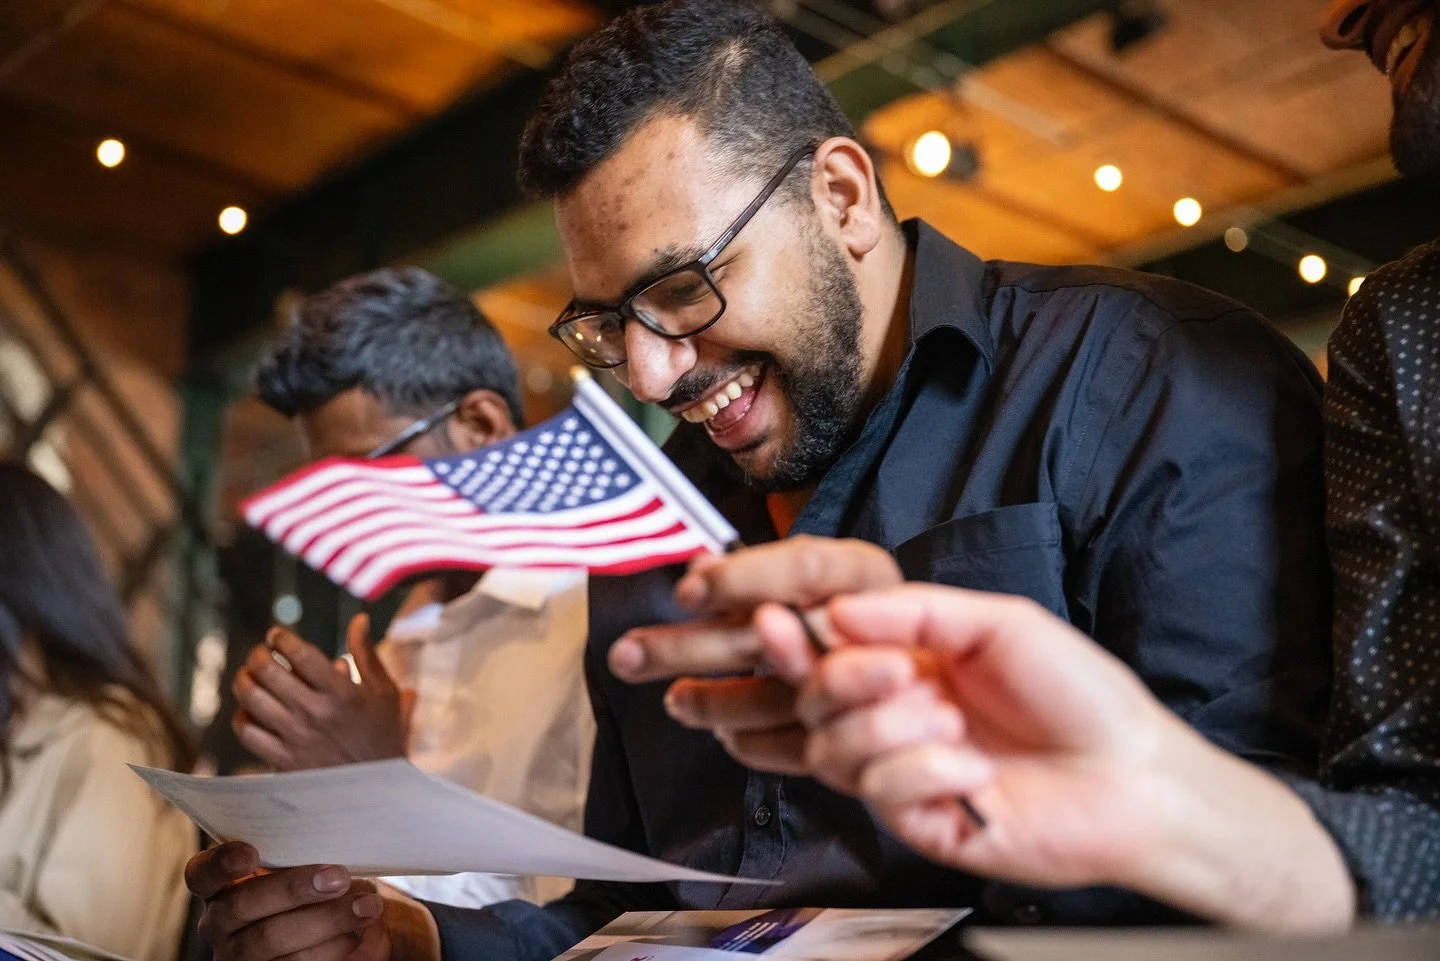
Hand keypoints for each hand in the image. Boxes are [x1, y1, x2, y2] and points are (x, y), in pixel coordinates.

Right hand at [186, 842, 388, 960]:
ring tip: (367, 905)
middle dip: (293, 889)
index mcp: (220, 885)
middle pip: (243, 907)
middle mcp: (220, 923)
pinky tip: (358, 930)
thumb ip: (296, 829)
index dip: (221, 862)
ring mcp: (239, 956)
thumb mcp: (303, 852)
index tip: (251, 852)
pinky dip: (332, 946)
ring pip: (271, 941)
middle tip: (339, 877)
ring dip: (326, 920)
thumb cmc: (315, 876)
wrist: (337, 924)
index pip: (202, 873)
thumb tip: (310, 787)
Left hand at [233, 614, 415, 770]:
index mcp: (342, 693)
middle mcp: (316, 714)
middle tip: (260, 652)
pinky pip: (249, 732)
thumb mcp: (383, 692)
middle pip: (269, 672)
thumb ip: (367, 654)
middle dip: (257, 654)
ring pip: (252, 699)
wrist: (378, 790)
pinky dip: (242, 716)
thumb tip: (359, 618)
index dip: (282, 638)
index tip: (277, 635)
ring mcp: (297, 739)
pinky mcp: (283, 761)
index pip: (301, 654)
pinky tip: (250, 709)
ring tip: (248, 675)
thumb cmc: (383, 735)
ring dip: (244, 680)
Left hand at [610, 536, 900, 774]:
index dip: (741, 579)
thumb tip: (695, 560)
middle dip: (690, 647)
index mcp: (863, 572)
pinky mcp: (861, 734)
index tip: (685, 591)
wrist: (933, 671)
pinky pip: (798, 747)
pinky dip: (753, 744)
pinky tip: (723, 736)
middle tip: (626, 655)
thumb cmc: (856, 608)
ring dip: (713, 702)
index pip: (801, 567)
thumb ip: (756, 572)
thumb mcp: (815, 576)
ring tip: (672, 701)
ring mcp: (868, 685)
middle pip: (771, 635)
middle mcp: (870, 625)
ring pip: (777, 697)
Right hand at [781, 585, 1354, 932]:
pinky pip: (881, 792)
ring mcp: (905, 773)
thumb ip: (916, 612)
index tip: (774, 621)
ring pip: (835, 749)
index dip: (794, 640)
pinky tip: (972, 770)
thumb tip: (838, 610)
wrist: (1133, 776)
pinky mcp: (920, 822)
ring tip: (953, 722)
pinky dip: (924, 772)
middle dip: (842, 680)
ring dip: (889, 729)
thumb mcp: (1001, 624)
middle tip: (897, 672)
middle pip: (815, 701)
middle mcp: (898, 717)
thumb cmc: (1080, 696)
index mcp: (911, 665)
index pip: (828, 652)